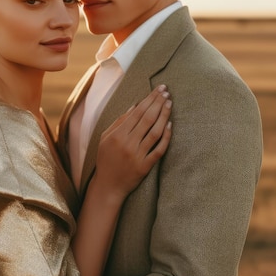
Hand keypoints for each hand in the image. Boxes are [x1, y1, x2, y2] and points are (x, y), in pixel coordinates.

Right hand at [95, 85, 171, 200]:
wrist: (108, 186)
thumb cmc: (106, 159)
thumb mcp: (105, 138)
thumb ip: (119, 121)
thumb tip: (135, 106)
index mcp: (117, 135)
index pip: (137, 112)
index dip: (149, 99)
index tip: (158, 89)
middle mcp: (127, 144)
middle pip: (147, 119)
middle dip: (158, 103)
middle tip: (166, 91)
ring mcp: (137, 155)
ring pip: (155, 132)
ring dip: (164, 116)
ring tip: (170, 103)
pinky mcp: (145, 166)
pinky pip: (159, 149)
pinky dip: (166, 137)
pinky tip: (170, 125)